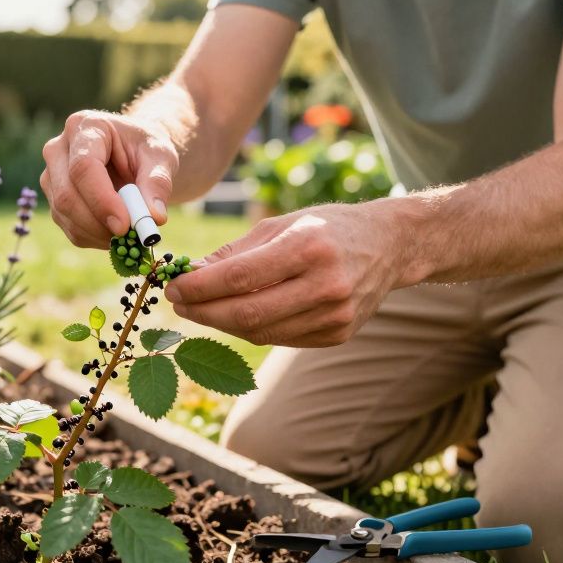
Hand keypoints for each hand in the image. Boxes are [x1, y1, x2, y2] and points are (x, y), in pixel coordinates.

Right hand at [40, 110, 178, 247]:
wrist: (134, 154)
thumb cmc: (146, 149)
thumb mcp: (161, 157)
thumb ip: (158, 183)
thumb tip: (154, 217)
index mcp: (85, 127)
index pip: (83, 166)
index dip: (101, 199)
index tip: (124, 225)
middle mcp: (58, 149)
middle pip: (67, 194)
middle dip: (98, 222)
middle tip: (130, 236)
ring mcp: (51, 176)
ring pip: (65, 215)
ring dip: (98, 233)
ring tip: (130, 232)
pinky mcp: (53, 200)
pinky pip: (69, 228)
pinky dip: (95, 238)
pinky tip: (116, 231)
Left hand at [164, 203, 411, 346]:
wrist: (390, 246)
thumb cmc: (327, 228)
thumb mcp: (281, 224)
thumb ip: (235, 252)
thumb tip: (189, 275)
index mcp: (309, 247)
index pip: (240, 276)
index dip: (199, 287)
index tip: (172, 287)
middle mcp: (326, 284)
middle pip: (247, 313)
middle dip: (203, 311)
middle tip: (177, 304)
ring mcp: (335, 315)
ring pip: (260, 332)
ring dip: (221, 323)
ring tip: (200, 308)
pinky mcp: (338, 335)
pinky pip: (280, 339)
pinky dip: (251, 329)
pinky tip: (235, 315)